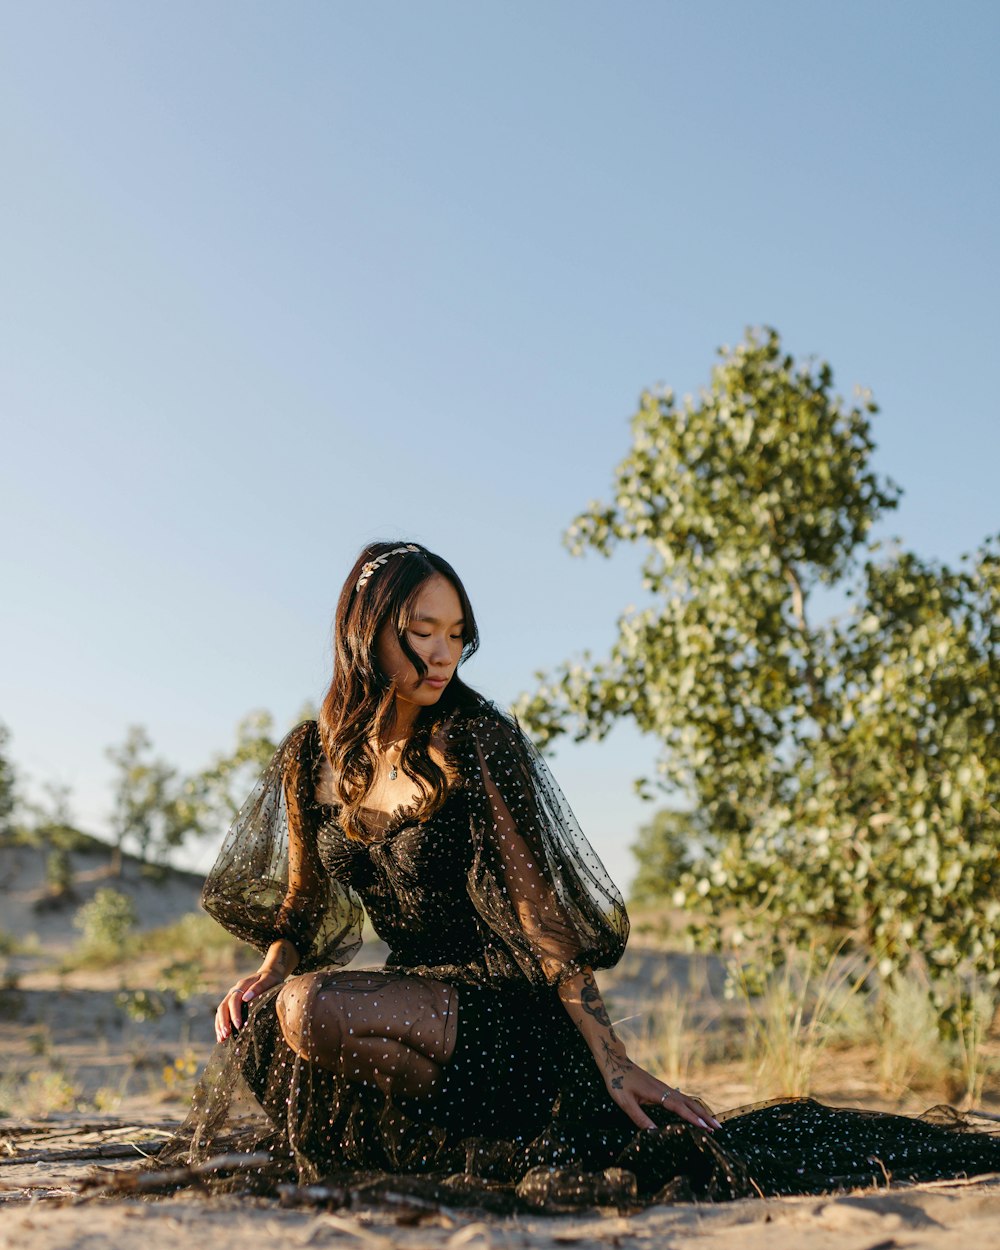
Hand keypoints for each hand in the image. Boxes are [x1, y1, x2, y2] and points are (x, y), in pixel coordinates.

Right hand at [214, 969, 282, 1042]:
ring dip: (220, 1025)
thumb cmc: (270, 979)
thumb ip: (258, 987)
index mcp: (242, 985)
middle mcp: (234, 991)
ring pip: (220, 1011)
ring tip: (222, 1038)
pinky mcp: (231, 1003)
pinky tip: (221, 1036)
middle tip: (227, 1035)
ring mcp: (231, 997)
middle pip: (223, 1006)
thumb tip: (246, 998)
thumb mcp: (268, 980)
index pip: (234, 1000)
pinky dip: (220, 1025)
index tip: (238, 1025)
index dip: (234, 1013)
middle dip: (224, 1022)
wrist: (269, 974)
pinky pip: (222, 1014)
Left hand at [603, 1056, 721, 1132]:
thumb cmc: (618, 1082)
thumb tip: (654, 1134)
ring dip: (701, 1112)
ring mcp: (664, 1088)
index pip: (679, 1107)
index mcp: (657, 1093)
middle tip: (718, 1129)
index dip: (692, 1118)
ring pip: (687, 1100)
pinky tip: (696, 1113)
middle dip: (704, 1116)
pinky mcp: (662, 1088)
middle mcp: (664, 1089)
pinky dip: (693, 1107)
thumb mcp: (625, 1102)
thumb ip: (639, 1118)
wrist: (615, 1062)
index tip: (705, 1127)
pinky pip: (682, 1099)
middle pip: (689, 1103)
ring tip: (712, 1123)